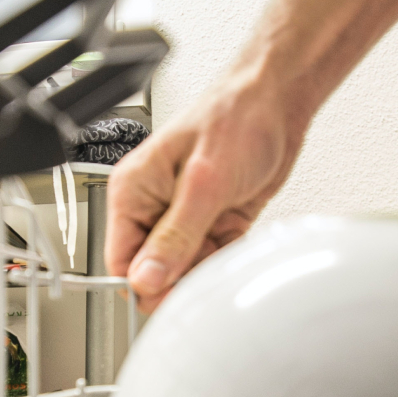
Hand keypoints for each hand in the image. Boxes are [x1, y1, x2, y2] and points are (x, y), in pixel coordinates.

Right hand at [106, 74, 307, 311]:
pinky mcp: (213, 222)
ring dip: (206, 269)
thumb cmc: (236, 117)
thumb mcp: (204, 183)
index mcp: (133, 191)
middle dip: (179, 278)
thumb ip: (174, 236)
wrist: (277, 101)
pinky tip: (236, 240)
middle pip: (152, 271)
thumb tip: (145, 278)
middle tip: (206, 269)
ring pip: (184, 271)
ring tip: (226, 244)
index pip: (120, 259)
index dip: (143, 284)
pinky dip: (225, 259)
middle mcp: (154, 207)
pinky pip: (212, 259)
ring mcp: (184, 216)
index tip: (170, 295)